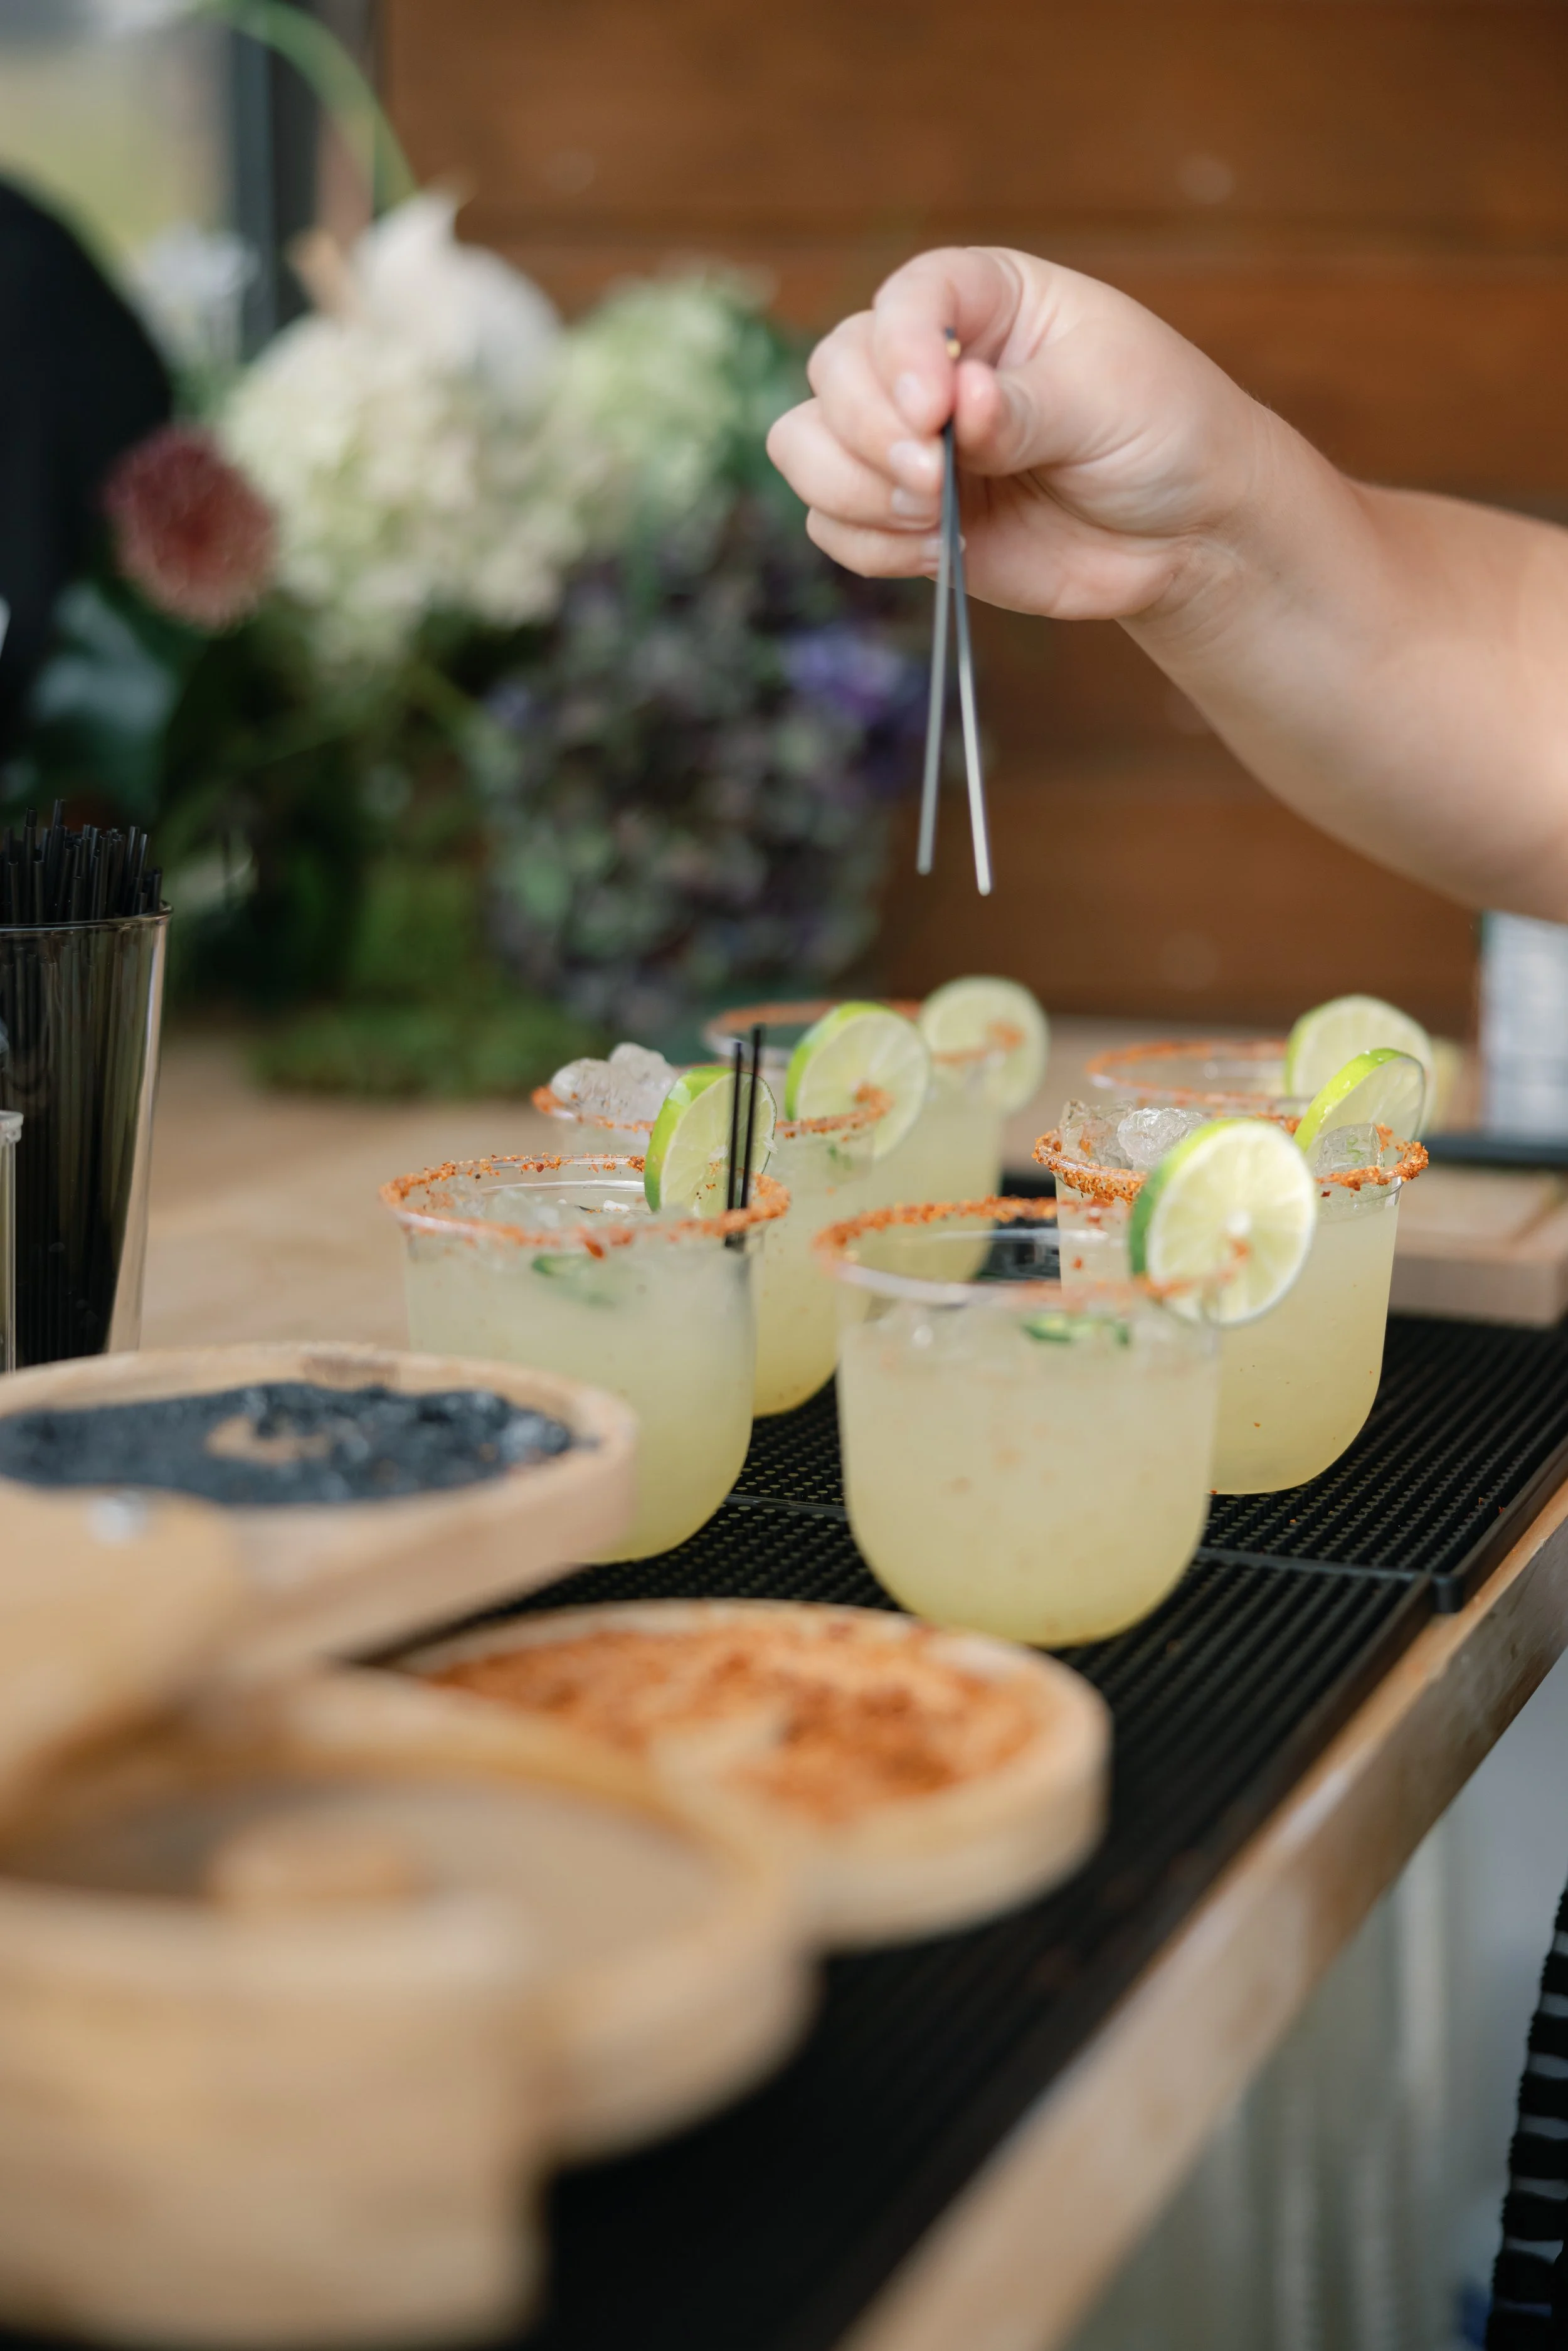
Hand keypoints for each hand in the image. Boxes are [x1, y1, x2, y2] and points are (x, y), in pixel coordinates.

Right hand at [767, 247, 1269, 623]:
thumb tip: (956, 410)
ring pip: (808, 447)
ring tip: (933, 517)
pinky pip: (833, 525)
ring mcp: (909, 443)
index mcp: (984, 300)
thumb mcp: (1107, 401)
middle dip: (870, 433)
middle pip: (835, 371)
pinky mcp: (903, 518)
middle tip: (933, 479)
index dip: (901, 351)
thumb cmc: (1163, 433)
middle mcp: (930, 363)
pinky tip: (936, 550)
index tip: (935, 411)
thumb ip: (1022, 408)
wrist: (1187, 533)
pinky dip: (868, 544)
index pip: (906, 299)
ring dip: (854, 489)